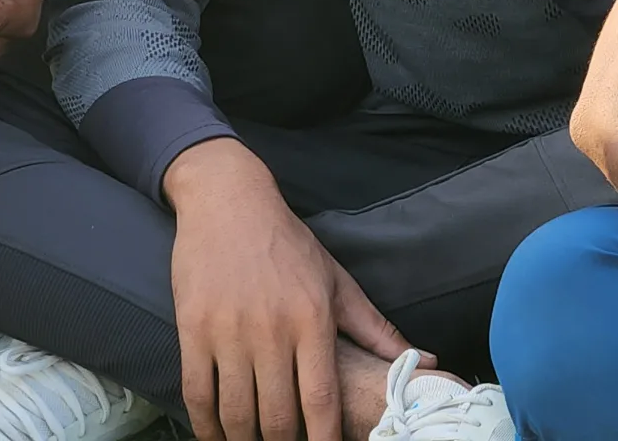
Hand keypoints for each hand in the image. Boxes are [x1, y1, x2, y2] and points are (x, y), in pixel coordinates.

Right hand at [167, 139, 411, 440]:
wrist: (228, 201)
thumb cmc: (287, 242)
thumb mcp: (336, 279)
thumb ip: (374, 327)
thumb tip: (424, 359)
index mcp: (312, 318)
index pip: (321, 399)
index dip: (324, 439)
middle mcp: (271, 329)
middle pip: (277, 416)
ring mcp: (228, 331)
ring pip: (237, 412)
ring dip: (244, 440)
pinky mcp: (193, 329)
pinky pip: (197, 393)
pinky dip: (206, 425)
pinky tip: (216, 436)